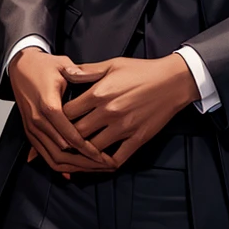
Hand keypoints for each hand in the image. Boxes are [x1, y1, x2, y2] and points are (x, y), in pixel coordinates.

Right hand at [9, 48, 114, 174]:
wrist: (20, 67)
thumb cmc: (44, 66)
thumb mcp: (64, 66)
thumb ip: (80, 75)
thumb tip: (96, 82)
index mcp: (48, 105)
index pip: (69, 135)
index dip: (87, 148)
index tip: (103, 155)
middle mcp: (38, 121)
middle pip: (62, 152)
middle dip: (84, 163)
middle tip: (104, 166)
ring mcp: (32, 129)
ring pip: (52, 158)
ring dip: (74, 167)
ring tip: (93, 169)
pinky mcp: (30, 132)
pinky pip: (44, 155)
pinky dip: (60, 165)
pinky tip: (74, 170)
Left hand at [60, 55, 199, 171]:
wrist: (172, 81)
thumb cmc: (141, 71)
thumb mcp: (112, 64)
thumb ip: (87, 71)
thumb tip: (65, 72)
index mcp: (99, 93)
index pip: (67, 113)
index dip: (58, 119)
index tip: (57, 122)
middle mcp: (108, 112)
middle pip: (76, 134)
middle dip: (67, 139)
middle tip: (62, 141)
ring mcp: (123, 128)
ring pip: (93, 149)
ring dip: (84, 153)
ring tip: (78, 153)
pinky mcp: (137, 138)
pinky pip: (117, 159)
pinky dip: (106, 163)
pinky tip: (101, 161)